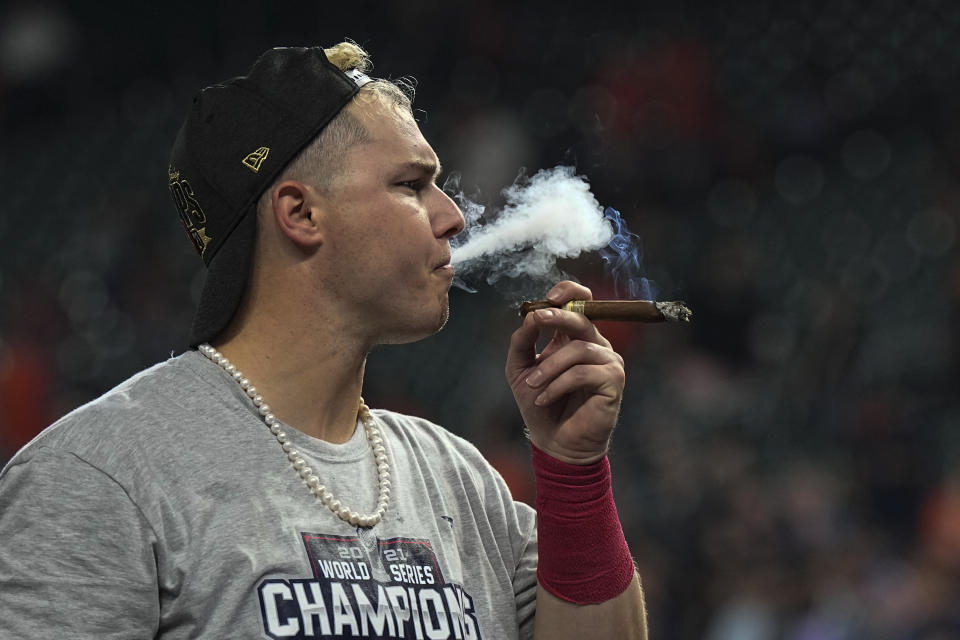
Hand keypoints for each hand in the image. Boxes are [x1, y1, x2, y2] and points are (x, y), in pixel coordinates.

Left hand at [505, 281, 625, 464]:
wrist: (555, 442)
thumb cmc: (540, 404)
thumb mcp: (520, 368)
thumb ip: (523, 341)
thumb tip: (532, 315)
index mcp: (574, 337)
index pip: (581, 302)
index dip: (569, 291)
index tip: (549, 296)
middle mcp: (594, 345)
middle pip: (582, 317)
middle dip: (557, 316)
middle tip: (537, 322)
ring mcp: (608, 361)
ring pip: (578, 349)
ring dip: (549, 367)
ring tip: (532, 386)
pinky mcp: (614, 380)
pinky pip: (583, 372)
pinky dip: (558, 384)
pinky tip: (544, 398)